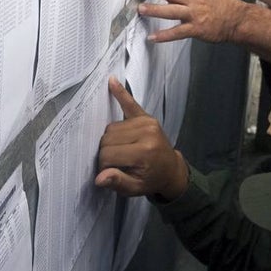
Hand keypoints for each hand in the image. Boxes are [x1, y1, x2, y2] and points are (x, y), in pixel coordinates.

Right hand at [95, 77, 189, 199]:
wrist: (170, 170)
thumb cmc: (151, 179)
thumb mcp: (135, 189)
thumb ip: (117, 182)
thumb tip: (99, 178)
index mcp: (144, 152)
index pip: (108, 155)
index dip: (104, 166)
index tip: (109, 173)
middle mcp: (146, 133)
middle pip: (108, 139)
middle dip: (106, 153)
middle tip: (115, 164)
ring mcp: (147, 122)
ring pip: (112, 128)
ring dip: (110, 140)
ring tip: (120, 152)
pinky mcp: (146, 116)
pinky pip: (130, 103)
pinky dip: (121, 93)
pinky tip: (112, 81)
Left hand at [138, 0, 248, 43]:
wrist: (239, 20)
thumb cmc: (225, 6)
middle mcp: (193, 0)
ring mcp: (194, 15)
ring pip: (171, 11)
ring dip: (154, 10)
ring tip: (141, 10)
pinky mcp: (196, 29)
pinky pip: (177, 32)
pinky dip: (164, 35)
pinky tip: (153, 37)